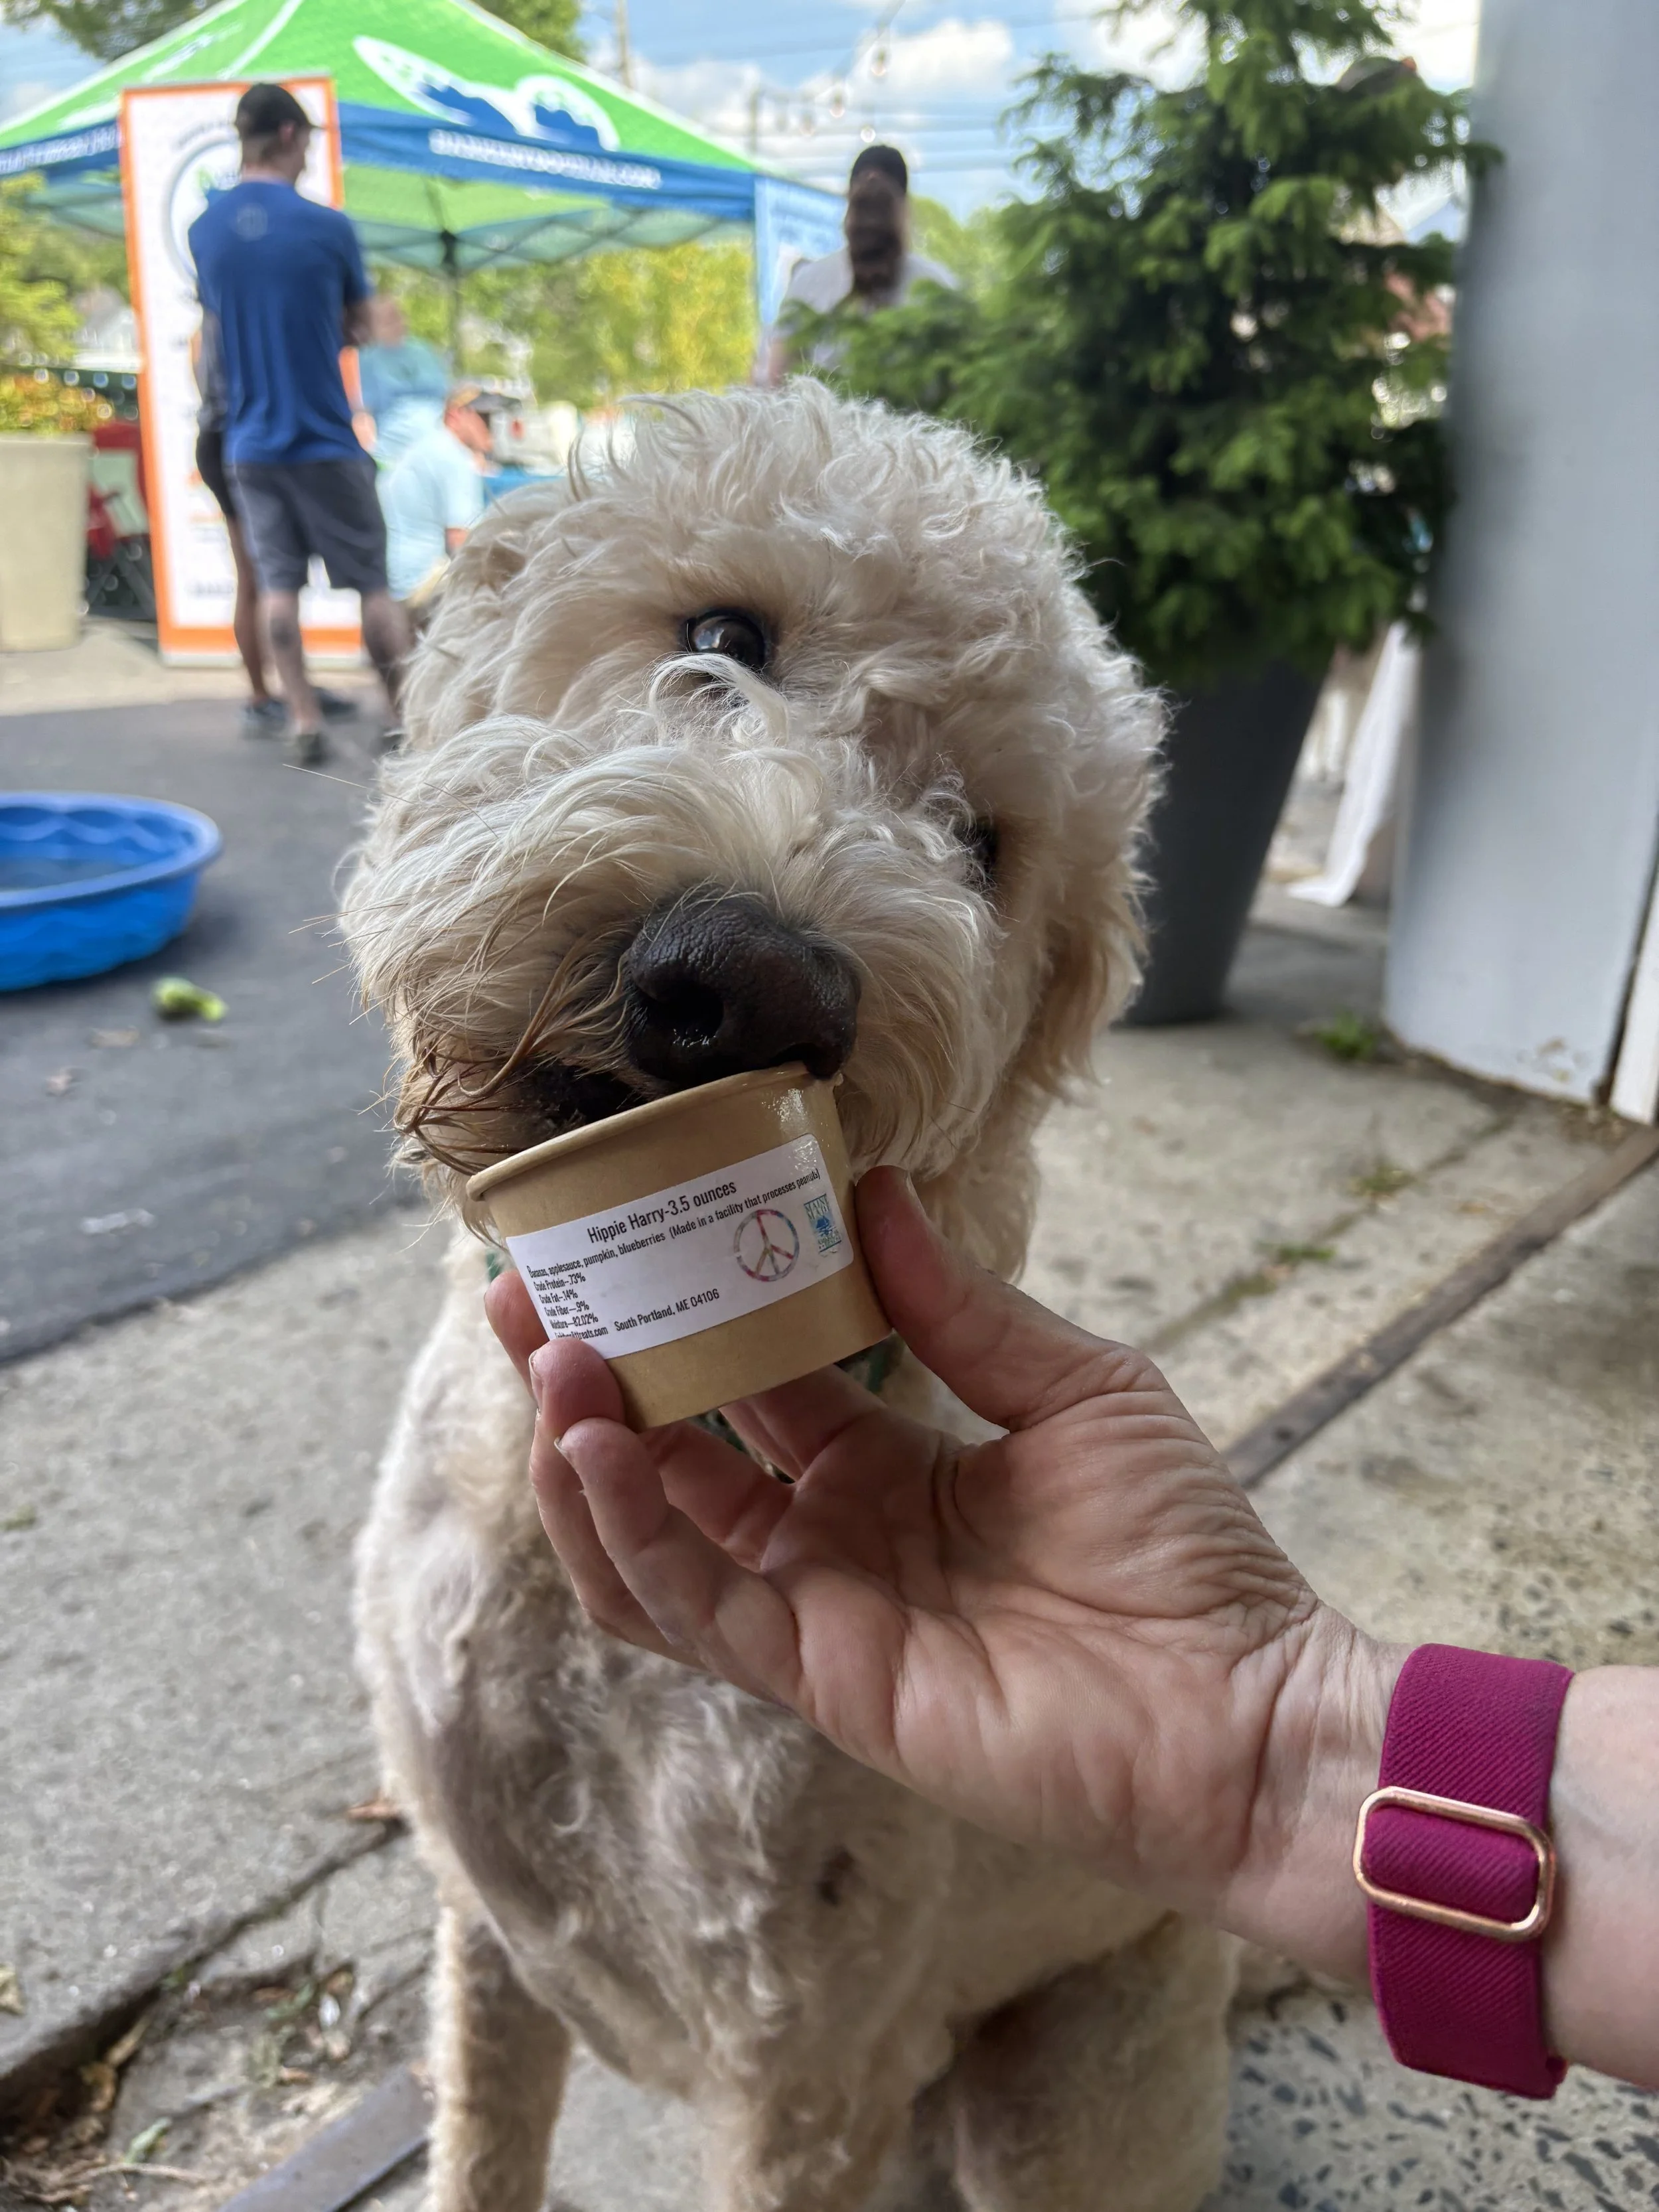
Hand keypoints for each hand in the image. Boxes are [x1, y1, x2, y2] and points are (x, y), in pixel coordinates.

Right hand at [487, 1169, 1390, 1953]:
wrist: (1240, 1706)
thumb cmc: (1184, 1549)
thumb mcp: (1076, 1389)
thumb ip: (959, 1306)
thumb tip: (871, 1190)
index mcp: (888, 1466)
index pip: (751, 1382)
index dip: (682, 1319)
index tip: (619, 1243)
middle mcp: (833, 1536)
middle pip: (677, 1455)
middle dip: (596, 1379)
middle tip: (527, 1295)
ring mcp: (818, 1613)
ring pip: (655, 1540)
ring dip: (591, 1458)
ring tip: (556, 1365)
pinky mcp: (820, 1679)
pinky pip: (695, 1609)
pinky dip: (636, 1534)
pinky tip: (603, 1455)